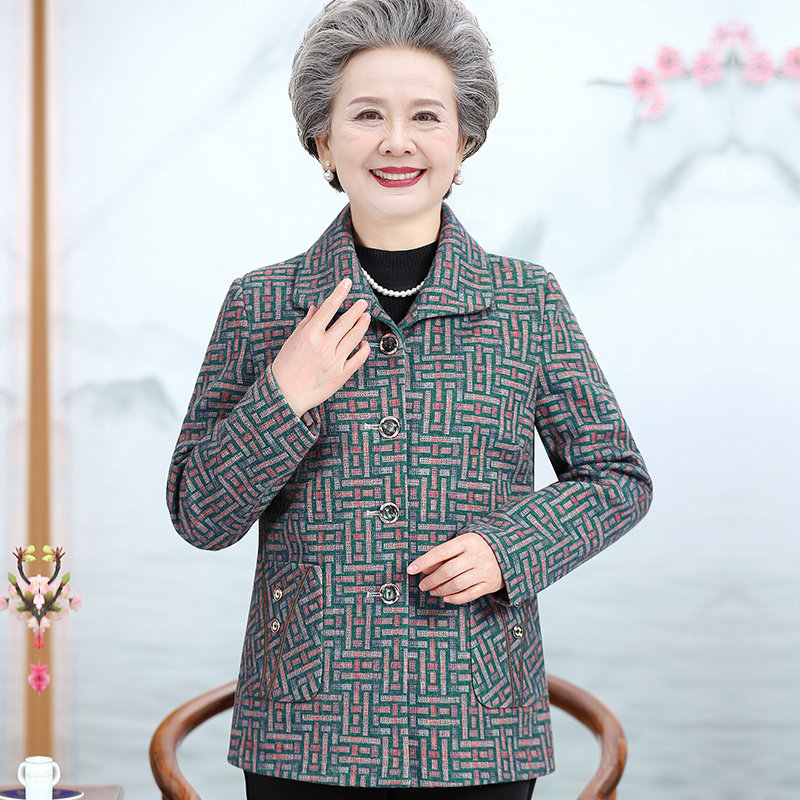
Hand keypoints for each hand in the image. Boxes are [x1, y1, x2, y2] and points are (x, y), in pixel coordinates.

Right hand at [271, 277, 370, 416]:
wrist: (284, 395)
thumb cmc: (285, 368)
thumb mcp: (291, 342)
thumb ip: (305, 324)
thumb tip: (315, 308)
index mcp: (309, 335)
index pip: (328, 308)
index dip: (339, 293)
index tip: (347, 283)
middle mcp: (323, 346)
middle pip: (345, 322)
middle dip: (356, 309)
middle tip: (363, 301)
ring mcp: (334, 361)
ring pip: (354, 338)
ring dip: (362, 324)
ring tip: (366, 316)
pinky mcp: (341, 375)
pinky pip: (358, 359)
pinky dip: (364, 349)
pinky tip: (365, 342)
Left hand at [407, 532, 504, 604]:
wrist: (510, 552)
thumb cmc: (480, 547)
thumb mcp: (464, 543)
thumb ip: (446, 553)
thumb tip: (425, 568)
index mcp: (469, 541)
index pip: (441, 551)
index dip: (424, 561)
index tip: (411, 569)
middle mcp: (477, 555)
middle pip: (448, 570)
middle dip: (431, 580)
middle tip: (422, 585)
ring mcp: (485, 571)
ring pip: (457, 584)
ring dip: (441, 590)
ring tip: (432, 591)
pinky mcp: (490, 584)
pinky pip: (469, 595)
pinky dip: (455, 598)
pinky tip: (446, 597)